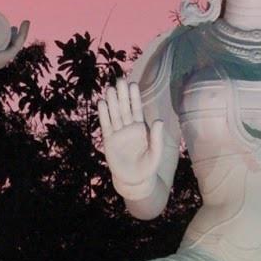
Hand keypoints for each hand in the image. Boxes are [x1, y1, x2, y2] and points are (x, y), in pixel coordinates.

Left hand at [0, 20, 29, 73]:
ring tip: (21, 22)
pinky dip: (22, 35)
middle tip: (5, 20)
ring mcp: (5, 58)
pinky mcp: (5, 56)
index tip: (2, 22)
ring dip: (24, 31)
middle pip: (12, 42)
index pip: (7, 45)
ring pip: (17, 42)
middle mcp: (3, 59)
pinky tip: (24, 26)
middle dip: (14, 31)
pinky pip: (17, 45)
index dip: (8, 33)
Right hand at [98, 78, 167, 196]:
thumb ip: (157, 137)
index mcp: (141, 128)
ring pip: (114, 114)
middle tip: (119, 79)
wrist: (134, 180)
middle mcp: (128, 128)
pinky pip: (106, 125)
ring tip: (109, 88)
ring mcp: (118, 133)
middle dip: (122, 95)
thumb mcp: (156, 153)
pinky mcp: (109, 141)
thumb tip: (159, 121)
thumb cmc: (148, 166)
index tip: (133, 84)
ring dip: (112, 102)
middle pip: (124, 108)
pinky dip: (104, 115)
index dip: (134, 97)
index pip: (137, 109)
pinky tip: (101, 103)